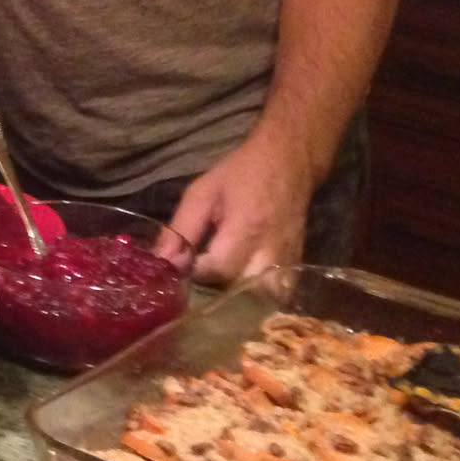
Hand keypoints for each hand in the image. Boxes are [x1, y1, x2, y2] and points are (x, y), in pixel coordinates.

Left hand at [167, 132, 311, 285]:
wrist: (289, 161)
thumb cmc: (241, 172)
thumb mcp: (202, 193)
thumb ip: (181, 229)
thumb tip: (163, 262)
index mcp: (246, 228)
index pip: (217, 270)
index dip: (193, 274)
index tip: (180, 267)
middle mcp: (272, 251)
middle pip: (239, 291)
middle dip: (213, 290)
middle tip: (198, 275)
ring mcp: (288, 262)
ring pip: (260, 299)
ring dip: (235, 296)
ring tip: (219, 280)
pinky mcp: (297, 267)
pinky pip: (275, 295)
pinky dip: (255, 295)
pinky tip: (240, 282)